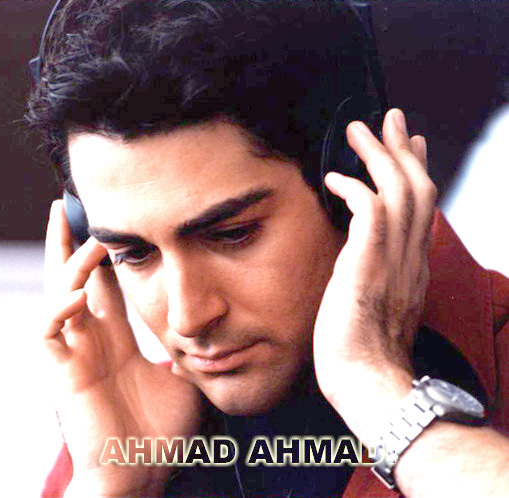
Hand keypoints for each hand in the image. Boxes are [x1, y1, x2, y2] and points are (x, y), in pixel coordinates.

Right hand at [44, 201, 201, 496]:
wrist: (140, 475)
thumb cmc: (159, 433)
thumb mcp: (183, 376)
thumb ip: (188, 347)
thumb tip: (214, 326)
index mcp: (114, 337)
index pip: (104, 282)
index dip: (103, 251)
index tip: (111, 218)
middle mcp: (90, 337)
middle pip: (72, 276)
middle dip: (70, 240)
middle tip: (69, 202)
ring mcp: (73, 352)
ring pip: (58, 293)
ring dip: (71, 262)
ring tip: (91, 236)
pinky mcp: (62, 371)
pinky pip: (49, 331)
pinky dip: (59, 309)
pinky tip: (78, 293)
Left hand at [313, 108, 436, 444]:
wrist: (365, 382)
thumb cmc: (360, 353)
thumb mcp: (375, 309)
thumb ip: (374, 278)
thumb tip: (357, 260)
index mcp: (413, 267)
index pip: (422, 207)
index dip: (416, 172)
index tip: (409, 147)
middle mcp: (412, 257)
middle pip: (418, 187)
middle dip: (402, 148)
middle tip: (390, 120)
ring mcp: (394, 259)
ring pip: (399, 189)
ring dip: (378, 155)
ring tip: (358, 131)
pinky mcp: (369, 263)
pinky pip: (370, 209)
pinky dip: (354, 187)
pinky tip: (334, 178)